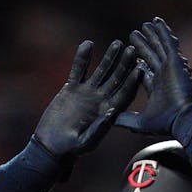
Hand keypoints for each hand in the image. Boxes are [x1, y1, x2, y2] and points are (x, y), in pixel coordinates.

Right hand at [31, 39, 141, 160]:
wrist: (51, 144)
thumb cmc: (70, 149)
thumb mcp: (85, 142)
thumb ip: (98, 129)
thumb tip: (110, 113)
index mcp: (108, 113)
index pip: (123, 94)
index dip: (131, 82)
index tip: (139, 69)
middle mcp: (100, 100)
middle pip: (116, 79)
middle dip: (125, 65)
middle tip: (133, 49)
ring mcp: (87, 92)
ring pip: (101, 71)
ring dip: (109, 57)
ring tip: (117, 43)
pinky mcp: (71, 87)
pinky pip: (78, 69)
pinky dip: (82, 57)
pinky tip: (87, 44)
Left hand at [114, 17, 191, 135]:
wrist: (183, 118)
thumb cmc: (165, 122)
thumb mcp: (140, 123)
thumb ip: (125, 120)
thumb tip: (109, 120)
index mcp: (156, 88)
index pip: (145, 71)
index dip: (139, 62)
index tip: (132, 55)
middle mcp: (163, 76)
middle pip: (151, 56)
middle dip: (144, 45)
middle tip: (134, 34)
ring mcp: (169, 67)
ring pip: (159, 47)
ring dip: (152, 35)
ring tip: (145, 24)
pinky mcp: (174, 61)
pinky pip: (167, 43)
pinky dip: (162, 32)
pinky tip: (156, 21)